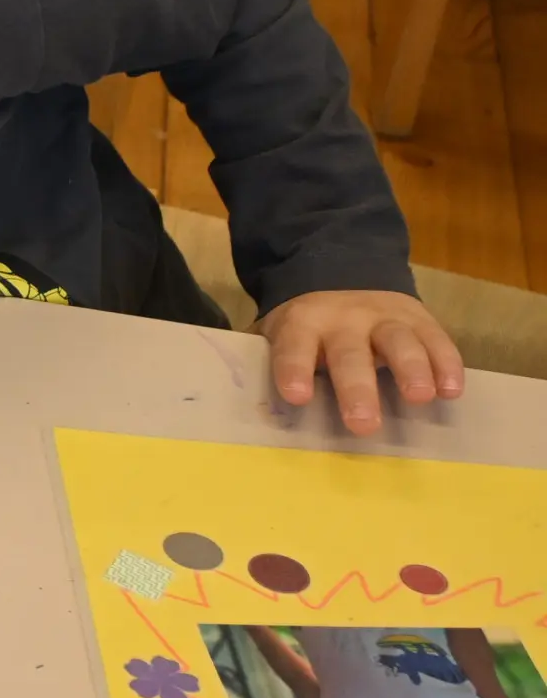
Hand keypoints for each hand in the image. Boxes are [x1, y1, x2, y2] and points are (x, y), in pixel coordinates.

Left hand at [254, 289, 463, 435]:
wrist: (343, 275)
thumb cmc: (307, 326)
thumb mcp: (278, 333)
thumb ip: (267, 360)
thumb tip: (247, 404)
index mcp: (302, 323)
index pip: (294, 346)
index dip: (294, 368)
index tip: (297, 397)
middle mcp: (344, 319)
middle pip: (350, 352)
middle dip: (357, 387)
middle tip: (363, 423)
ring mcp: (385, 317)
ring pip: (399, 340)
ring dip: (411, 369)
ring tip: (419, 398)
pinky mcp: (420, 319)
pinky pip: (437, 340)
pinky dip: (447, 364)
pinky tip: (451, 390)